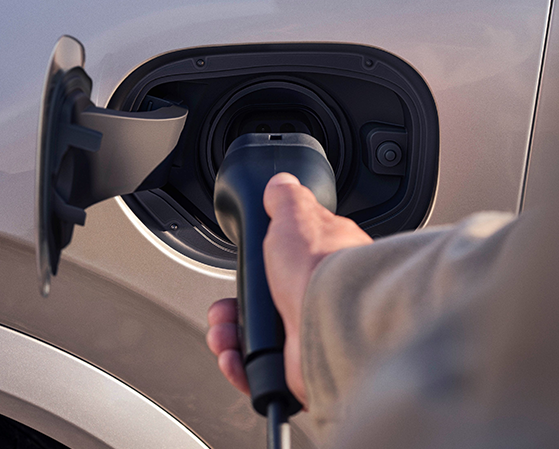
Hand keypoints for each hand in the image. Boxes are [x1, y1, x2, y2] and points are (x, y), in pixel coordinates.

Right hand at [206, 172, 372, 406]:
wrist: (335, 322)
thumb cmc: (323, 269)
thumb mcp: (297, 216)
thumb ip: (286, 200)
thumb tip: (281, 184)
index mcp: (323, 264)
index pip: (284, 267)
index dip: (255, 271)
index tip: (241, 273)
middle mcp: (319, 302)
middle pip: (264, 308)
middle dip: (232, 310)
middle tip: (223, 310)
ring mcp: (310, 337)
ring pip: (258, 342)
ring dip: (229, 337)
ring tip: (223, 334)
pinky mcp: (301, 370)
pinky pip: (261, 374)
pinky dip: (240, 367)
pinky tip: (234, 357)